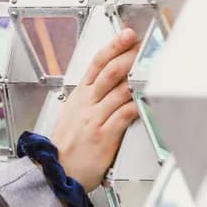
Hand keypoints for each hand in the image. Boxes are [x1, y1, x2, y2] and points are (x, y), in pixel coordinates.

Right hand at [53, 28, 141, 186]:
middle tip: (143, 45)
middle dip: (129, 55)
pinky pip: (123, 115)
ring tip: (151, 68)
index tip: (127, 35)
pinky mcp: (104, 136)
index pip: (97, 63)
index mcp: (79, 96)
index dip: (113, 46)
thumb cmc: (66, 146)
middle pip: (110, 71)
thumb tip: (111, 82)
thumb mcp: (73, 113)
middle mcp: (87, 104)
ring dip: (137, 78)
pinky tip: (145, 99)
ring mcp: (95, 119)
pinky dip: (136, 106)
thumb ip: (91, 97)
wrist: (55, 172)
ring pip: (119, 90)